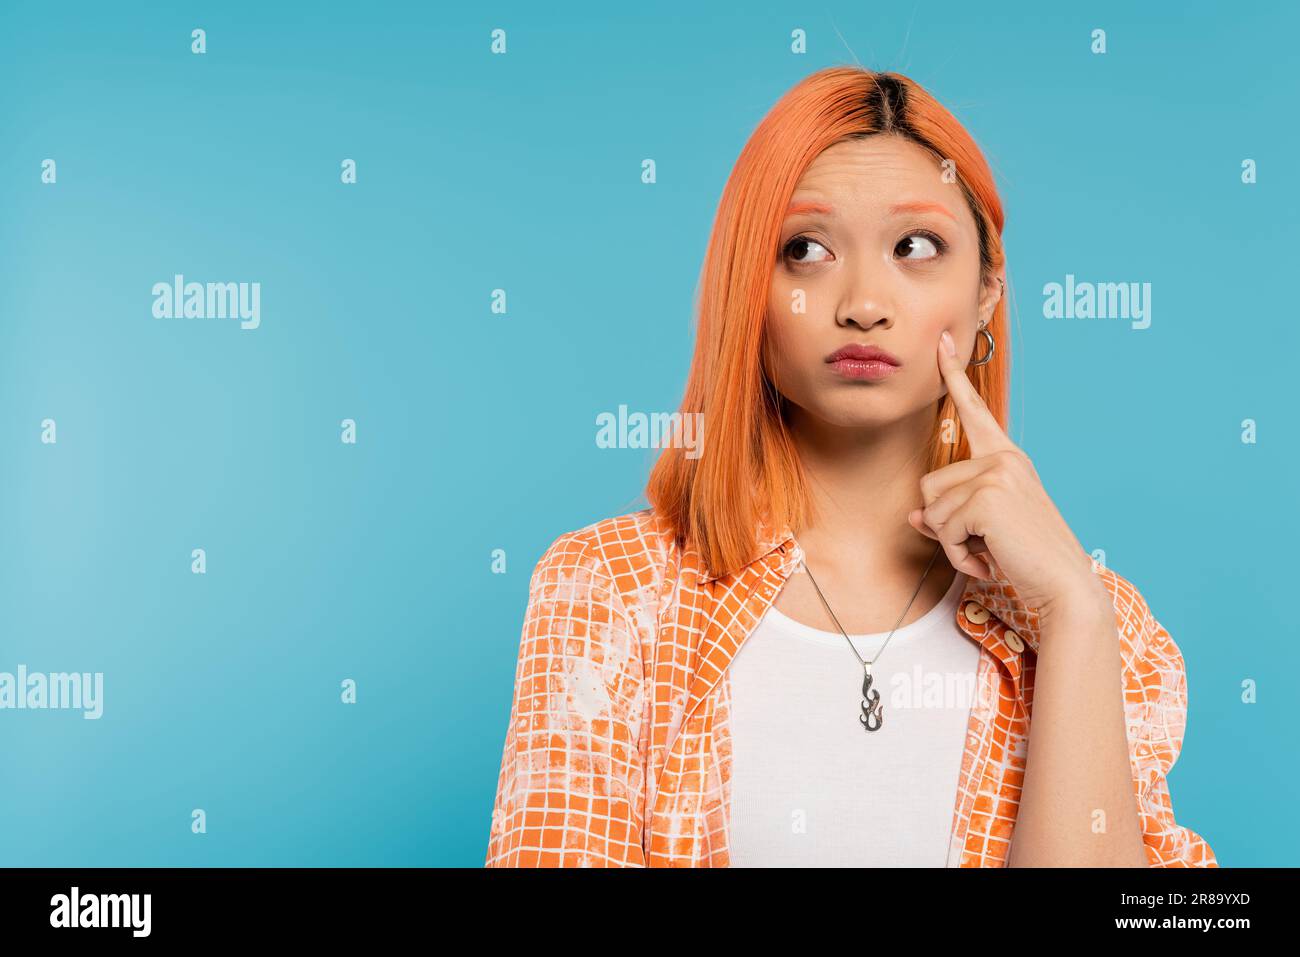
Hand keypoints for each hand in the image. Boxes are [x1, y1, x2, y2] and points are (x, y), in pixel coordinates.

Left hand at [906, 328, 1107, 617]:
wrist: (1063, 586)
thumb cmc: (1026, 560)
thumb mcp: (983, 531)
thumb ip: (947, 517)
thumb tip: (914, 517)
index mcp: (1006, 459)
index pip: (975, 412)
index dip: (953, 376)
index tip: (941, 341)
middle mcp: (1003, 459)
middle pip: (929, 485)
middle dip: (945, 524)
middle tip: (986, 544)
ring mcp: (997, 474)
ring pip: (931, 509)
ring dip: (952, 543)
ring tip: (991, 552)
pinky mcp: (987, 496)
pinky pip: (941, 528)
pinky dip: (957, 554)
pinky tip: (989, 562)